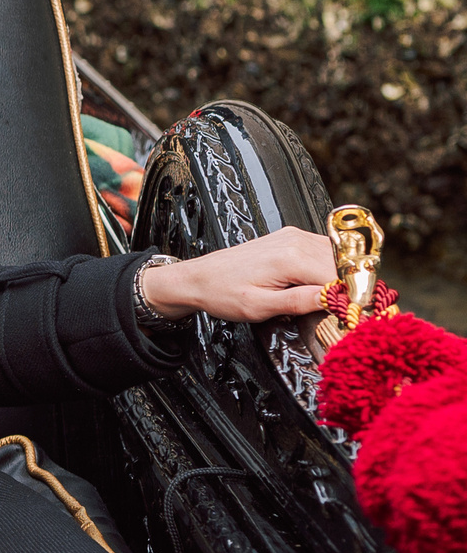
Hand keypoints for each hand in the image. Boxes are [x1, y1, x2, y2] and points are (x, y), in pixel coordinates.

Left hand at [140, 227, 338, 323]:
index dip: (353, 298)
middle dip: (350, 288)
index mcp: (291, 257)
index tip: (356, 316)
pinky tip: (317, 286)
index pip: (342, 276)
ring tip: (331, 301)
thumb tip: (336, 299)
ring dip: (340, 278)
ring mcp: (294, 236)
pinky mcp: (291, 238)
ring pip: (337, 258)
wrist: (198, 278)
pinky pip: (324, 252)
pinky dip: (328, 269)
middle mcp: (296, 240)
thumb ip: (299, 302)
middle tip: (346, 313)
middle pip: (344, 265)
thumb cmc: (222, 294)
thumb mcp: (259, 307)